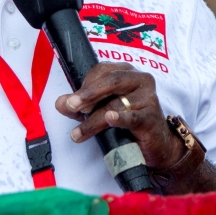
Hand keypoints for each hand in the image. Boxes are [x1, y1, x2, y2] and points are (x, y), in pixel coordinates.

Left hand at [54, 62, 184, 170]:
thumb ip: (80, 106)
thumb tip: (60, 103)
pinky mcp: (151, 117)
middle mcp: (139, 79)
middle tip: (71, 106)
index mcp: (126, 72)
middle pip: (111, 81)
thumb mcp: (100, 110)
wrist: (155, 144)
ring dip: (93, 120)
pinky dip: (120, 118)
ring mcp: (148, 97)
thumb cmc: (127, 121)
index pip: (103, 70)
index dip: (85, 84)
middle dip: (88, 95)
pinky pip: (133, 117)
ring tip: (78, 133)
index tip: (71, 101)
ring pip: (116, 105)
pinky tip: (110, 119)